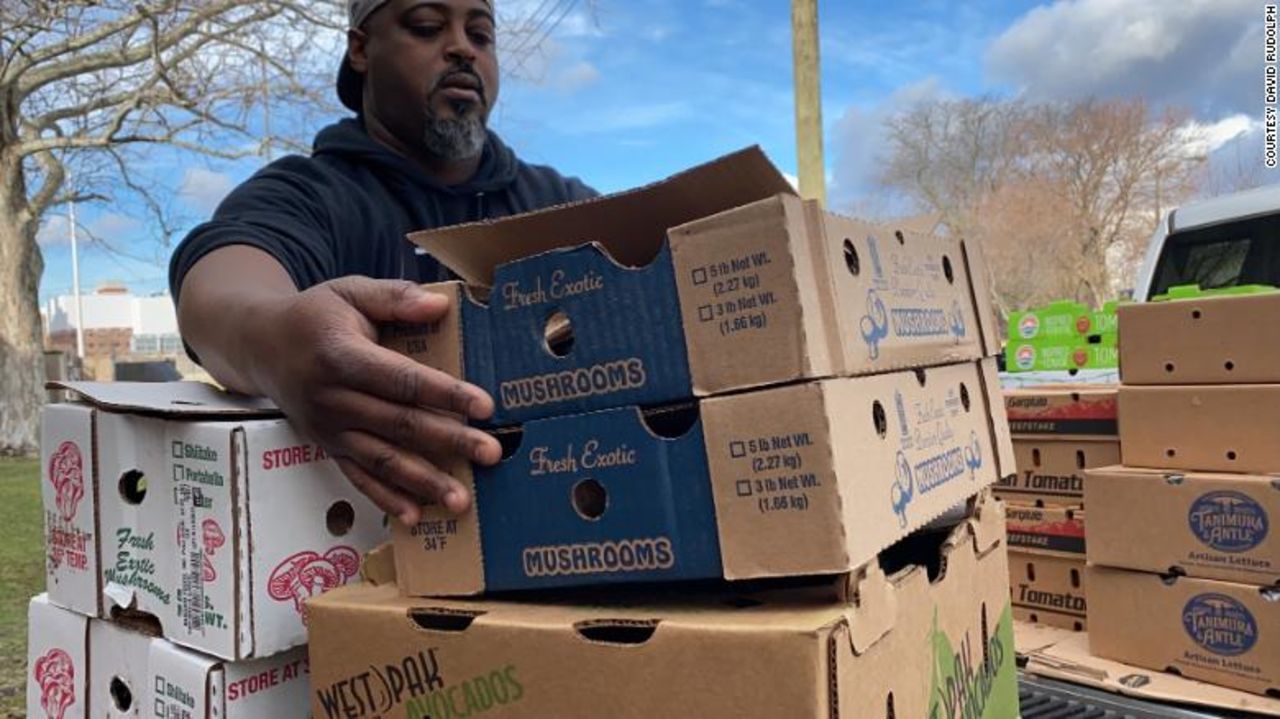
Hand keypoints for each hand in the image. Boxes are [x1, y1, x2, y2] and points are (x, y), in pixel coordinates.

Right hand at [248, 276, 500, 523]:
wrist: (259, 346)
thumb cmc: (314, 315)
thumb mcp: (349, 291)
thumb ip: (395, 298)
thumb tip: (442, 304)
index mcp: (341, 356)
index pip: (403, 380)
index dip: (445, 393)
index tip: (484, 406)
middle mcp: (333, 398)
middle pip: (400, 424)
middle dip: (449, 441)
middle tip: (491, 453)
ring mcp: (330, 429)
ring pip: (382, 459)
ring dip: (424, 482)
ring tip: (462, 500)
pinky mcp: (327, 447)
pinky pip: (359, 477)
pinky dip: (386, 499)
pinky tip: (416, 517)